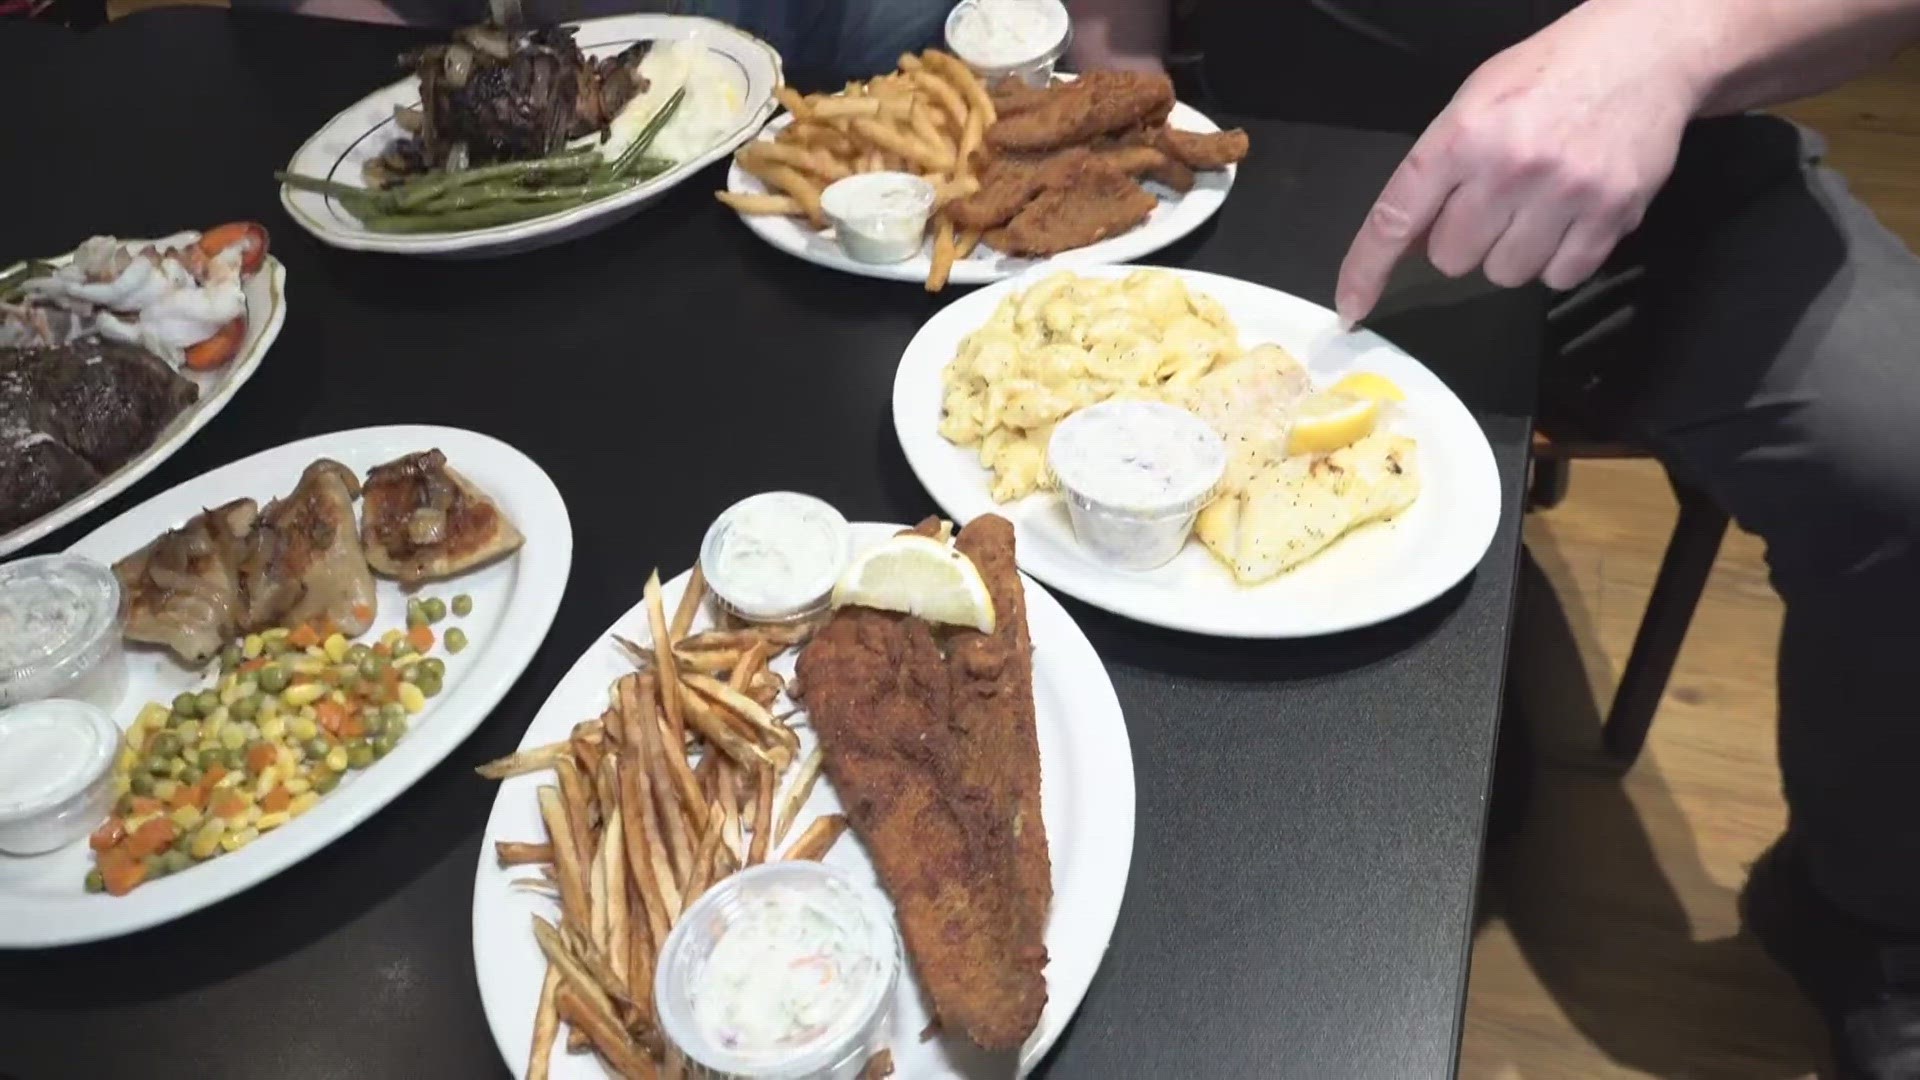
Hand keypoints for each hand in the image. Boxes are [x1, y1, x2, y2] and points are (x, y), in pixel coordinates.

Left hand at [1335, 0, 1700, 325]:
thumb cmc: (1549, 76)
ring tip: (1537, 204)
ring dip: (1513, 252)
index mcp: (1463, 134)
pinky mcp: (1613, 214)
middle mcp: (1510, 165)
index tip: (1352, 307)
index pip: (1397, 217)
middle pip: (1452, 259)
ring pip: (1505, 275)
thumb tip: (1407, 245)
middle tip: (1495, 200)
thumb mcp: (1474, 104)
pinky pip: (1560, 278)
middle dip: (1465, 238)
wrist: (1645, 51)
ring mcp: (1565, 193)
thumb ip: (1436, 172)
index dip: (1367, 269)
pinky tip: (1570, 216)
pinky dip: (1559, 259)